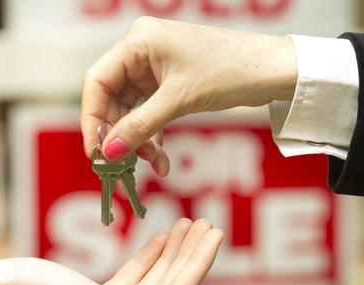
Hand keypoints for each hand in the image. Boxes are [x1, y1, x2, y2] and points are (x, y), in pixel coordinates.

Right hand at [80, 17, 296, 173]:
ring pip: (131, 108)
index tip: (96, 153)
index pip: (97, 81)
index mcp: (138, 41)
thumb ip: (140, 126)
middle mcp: (142, 49)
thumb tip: (108, 152)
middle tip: (123, 165)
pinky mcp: (170, 80)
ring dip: (139, 139)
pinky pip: (150, 110)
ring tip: (155, 164)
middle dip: (119, 134)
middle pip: (112, 97)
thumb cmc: (230, 70)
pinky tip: (162, 157)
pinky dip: (153, 133)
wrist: (271, 70)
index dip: (92, 119)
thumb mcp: (180, 101)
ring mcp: (156, 65)